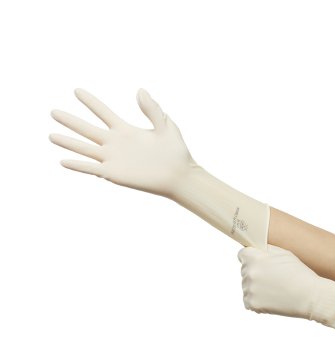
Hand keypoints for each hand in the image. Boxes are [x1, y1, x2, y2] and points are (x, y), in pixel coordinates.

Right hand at [50, 88, 195, 198]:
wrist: (179, 175)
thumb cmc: (176, 151)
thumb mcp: (165, 126)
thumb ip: (152, 109)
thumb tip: (140, 90)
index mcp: (126, 130)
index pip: (103, 112)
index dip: (91, 102)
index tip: (77, 91)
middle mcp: (115, 143)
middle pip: (87, 129)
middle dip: (71, 121)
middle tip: (53, 112)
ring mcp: (113, 159)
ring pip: (85, 148)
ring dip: (68, 142)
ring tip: (51, 135)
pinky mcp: (114, 173)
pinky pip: (91, 168)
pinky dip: (77, 165)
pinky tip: (63, 161)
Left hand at [238, 244, 321, 318]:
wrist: (310, 296)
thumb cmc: (299, 273)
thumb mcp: (284, 253)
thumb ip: (265, 250)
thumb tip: (254, 249)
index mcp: (255, 258)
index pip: (242, 254)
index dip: (251, 257)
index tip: (259, 262)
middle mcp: (249, 273)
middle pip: (245, 270)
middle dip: (255, 272)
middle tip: (273, 278)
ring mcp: (249, 289)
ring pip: (247, 286)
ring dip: (256, 287)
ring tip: (275, 289)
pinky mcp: (252, 304)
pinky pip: (248, 300)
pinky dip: (257, 301)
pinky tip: (272, 298)